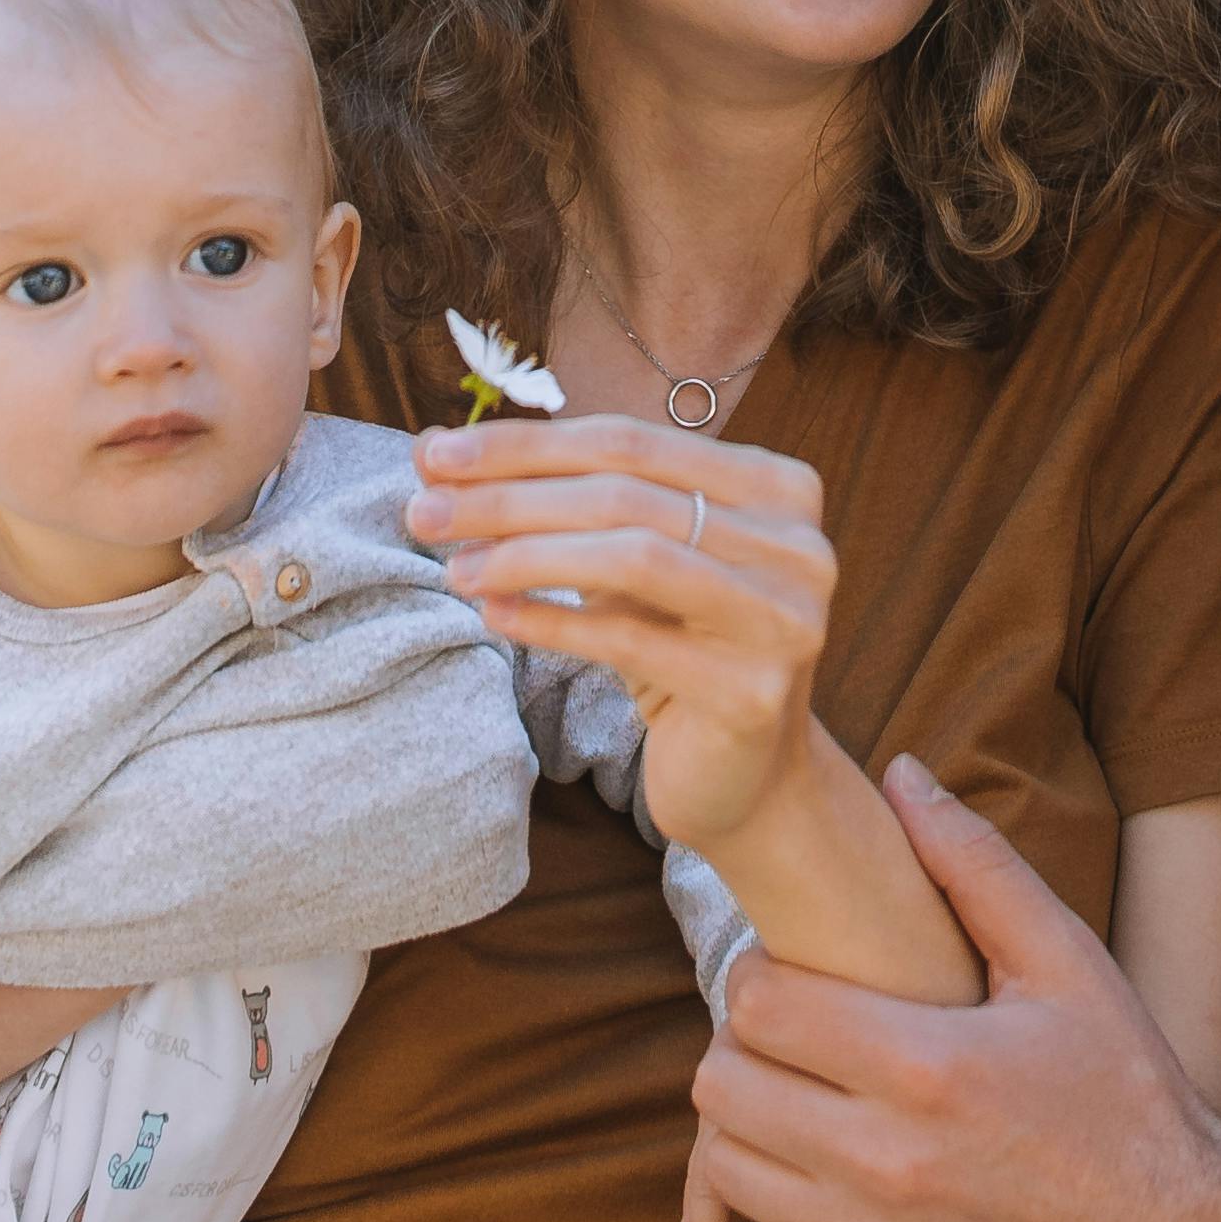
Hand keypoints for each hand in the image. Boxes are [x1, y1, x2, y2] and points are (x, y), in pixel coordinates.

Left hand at [409, 410, 832, 868]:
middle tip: (423, 510)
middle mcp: (798, 544)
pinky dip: (552, 623)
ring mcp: (784, 619)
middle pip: (625, 494)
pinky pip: (629, 642)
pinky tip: (495, 617)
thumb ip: (556, 498)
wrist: (748, 780)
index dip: (526, 443)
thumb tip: (433, 450)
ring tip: (454, 570)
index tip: (433, 452)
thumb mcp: (631, 559)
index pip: (630, 441)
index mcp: (777, 487)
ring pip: (633, 556)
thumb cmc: (680, 649)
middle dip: (509, 497)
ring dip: (526, 556)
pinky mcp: (751, 692)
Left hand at [689, 760, 1220, 1221]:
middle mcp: (886, 1166)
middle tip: (796, 1036)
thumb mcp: (1070, 967)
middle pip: (720, 1089)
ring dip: (758, 1128)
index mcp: (927, 1067)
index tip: (796, 972)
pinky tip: (853, 1179)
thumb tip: (901, 774)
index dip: (761, 974)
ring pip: (732, 1172)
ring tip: (815, 1102)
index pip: (756, 1003)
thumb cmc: (1128, 1100)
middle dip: (744, 1048)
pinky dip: (796, 1208)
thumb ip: (975, 866)